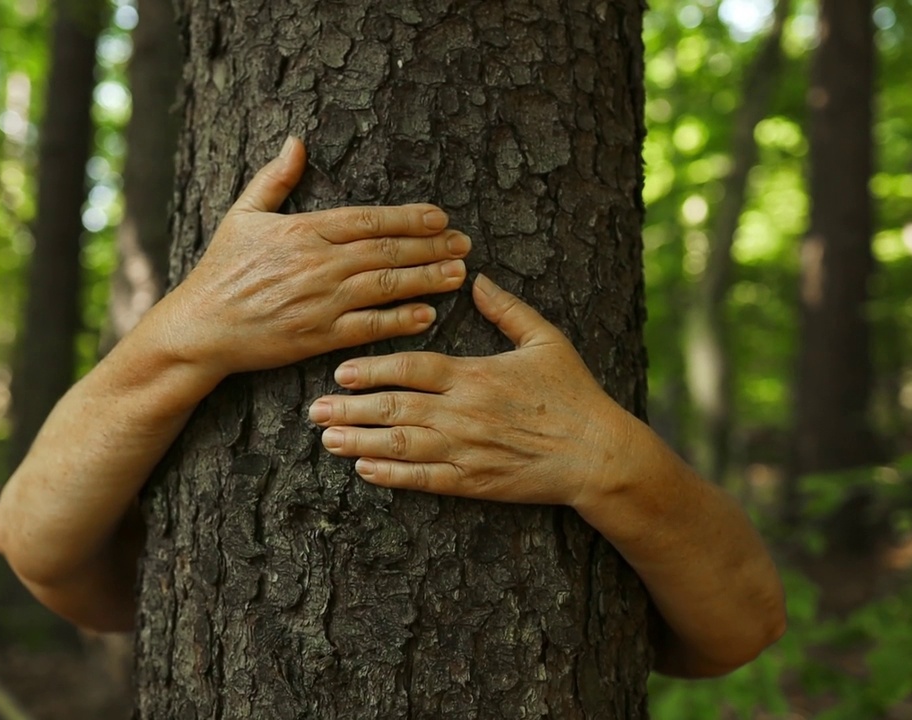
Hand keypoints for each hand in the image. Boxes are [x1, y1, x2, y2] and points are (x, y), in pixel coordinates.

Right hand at [170, 137, 470, 374]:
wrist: (200, 328)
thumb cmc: (220, 272)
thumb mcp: (242, 215)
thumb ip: (275, 179)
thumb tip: (297, 142)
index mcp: (303, 230)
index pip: (368, 220)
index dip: (408, 218)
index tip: (439, 217)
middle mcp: (317, 264)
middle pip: (386, 251)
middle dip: (430, 247)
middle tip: (464, 244)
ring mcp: (320, 302)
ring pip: (385, 286)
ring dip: (426, 280)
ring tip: (458, 274)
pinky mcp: (318, 337)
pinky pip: (369, 327)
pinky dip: (400, 321)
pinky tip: (427, 315)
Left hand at [307, 274, 633, 507]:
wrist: (597, 455)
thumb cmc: (574, 394)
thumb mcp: (546, 340)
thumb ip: (508, 309)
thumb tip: (477, 278)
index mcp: (476, 374)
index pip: (412, 368)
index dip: (373, 369)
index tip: (342, 371)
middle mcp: (463, 412)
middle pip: (393, 408)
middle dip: (349, 409)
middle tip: (314, 410)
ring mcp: (465, 450)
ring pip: (399, 445)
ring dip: (359, 443)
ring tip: (327, 439)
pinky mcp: (473, 482)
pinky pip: (423, 479)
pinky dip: (391, 475)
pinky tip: (364, 471)